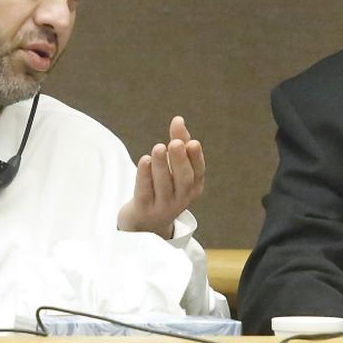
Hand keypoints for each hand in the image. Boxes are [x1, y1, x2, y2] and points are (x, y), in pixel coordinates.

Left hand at [117, 116, 205, 237]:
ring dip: (161, 165)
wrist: (144, 223)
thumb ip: (178, 143)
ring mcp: (163, 206)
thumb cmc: (162, 188)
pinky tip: (144, 160)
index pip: (198, 172)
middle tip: (175, 143)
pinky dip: (145, 175)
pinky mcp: (144, 208)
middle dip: (179, 160)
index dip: (195, 157)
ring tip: (158, 147)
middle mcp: (181, 199)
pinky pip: (145, 191)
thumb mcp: (173, 167)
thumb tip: (178, 119)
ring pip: (163, 185)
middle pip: (183, 180)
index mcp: (193, 188)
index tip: (192, 142)